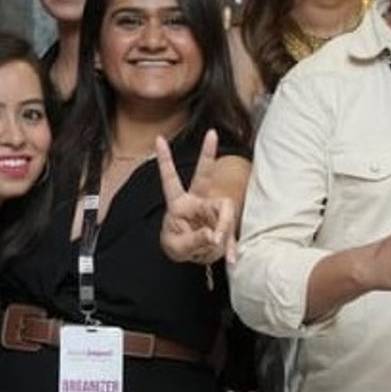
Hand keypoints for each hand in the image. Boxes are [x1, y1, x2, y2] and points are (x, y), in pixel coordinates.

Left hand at [156, 131, 235, 265]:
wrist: (192, 257)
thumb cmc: (178, 245)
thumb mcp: (178, 247)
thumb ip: (194, 240)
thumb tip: (213, 235)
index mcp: (178, 203)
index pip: (170, 180)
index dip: (165, 160)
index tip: (159, 139)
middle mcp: (196, 201)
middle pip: (204, 176)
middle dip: (207, 154)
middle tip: (212, 133)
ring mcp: (212, 211)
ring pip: (224, 212)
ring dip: (221, 231)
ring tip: (213, 246)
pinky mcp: (224, 224)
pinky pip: (231, 233)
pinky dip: (230, 247)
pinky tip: (230, 258)